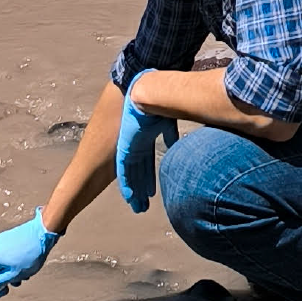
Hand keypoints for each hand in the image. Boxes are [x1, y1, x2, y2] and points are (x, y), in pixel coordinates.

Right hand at [0, 210, 58, 297]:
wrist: (43, 231)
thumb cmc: (30, 254)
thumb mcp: (14, 274)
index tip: (2, 291)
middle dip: (1, 280)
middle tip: (15, 284)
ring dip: (9, 272)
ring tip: (24, 274)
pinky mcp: (7, 237)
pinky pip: (4, 254)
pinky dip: (11, 262)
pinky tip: (24, 264)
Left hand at [116, 86, 179, 213]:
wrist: (150, 93)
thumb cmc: (162, 103)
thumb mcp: (167, 122)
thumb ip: (170, 135)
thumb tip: (176, 145)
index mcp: (143, 138)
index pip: (144, 162)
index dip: (147, 177)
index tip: (150, 191)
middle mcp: (134, 144)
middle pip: (137, 172)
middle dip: (141, 189)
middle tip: (142, 205)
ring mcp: (128, 147)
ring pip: (130, 175)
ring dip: (136, 192)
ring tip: (138, 208)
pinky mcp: (125, 148)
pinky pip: (125, 171)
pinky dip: (128, 185)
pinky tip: (129, 198)